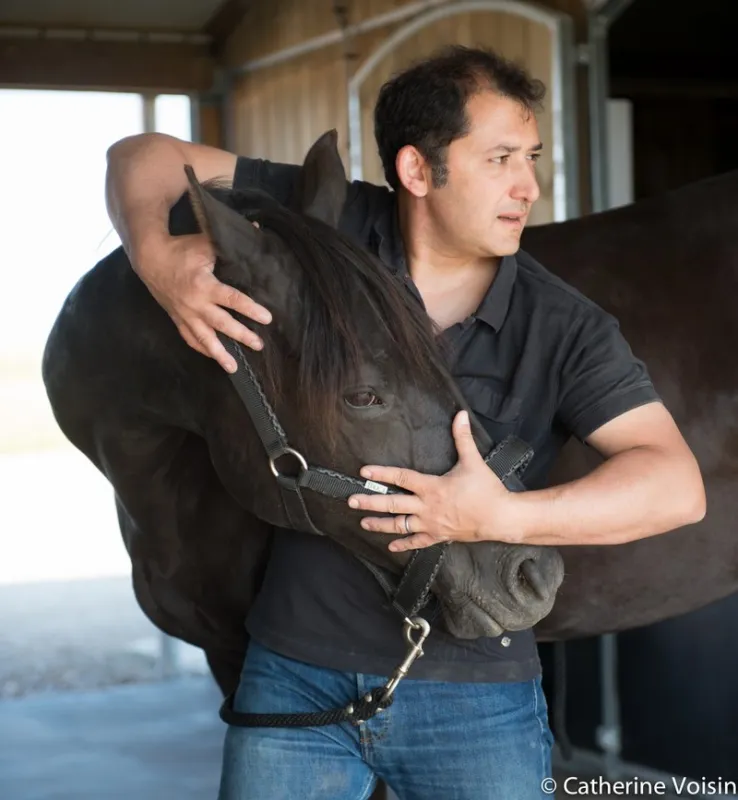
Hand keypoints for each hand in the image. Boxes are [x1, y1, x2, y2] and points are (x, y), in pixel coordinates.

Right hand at [134, 231, 271, 372]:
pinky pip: (190, 338)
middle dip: (241, 336)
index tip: (267, 318)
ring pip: (204, 339)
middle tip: (259, 345)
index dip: (251, 309)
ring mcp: (185, 314)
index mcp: (204, 285)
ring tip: (234, 368)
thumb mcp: (205, 242)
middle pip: (222, 324)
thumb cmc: (181, 249)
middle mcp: (195, 304)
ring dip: (219, 354)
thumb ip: (229, 243)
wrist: (149, 258)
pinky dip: (202, 349)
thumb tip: (258, 229)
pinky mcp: (177, 319)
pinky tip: (213, 357)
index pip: (232, 300)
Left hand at [348, 411, 521, 551]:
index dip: (382, 474)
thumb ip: (463, 438)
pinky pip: (417, 542)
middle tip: (351, 500)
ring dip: (380, 524)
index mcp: (432, 487)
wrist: (500, 518)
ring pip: (400, 525)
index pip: (401, 478)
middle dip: (370, 502)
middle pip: (393, 504)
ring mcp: (431, 523)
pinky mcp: (438, 536)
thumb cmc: (486, 490)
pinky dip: (403, 544)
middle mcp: (427, 507)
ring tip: (363, 522)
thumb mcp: (473, 461)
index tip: (364, 472)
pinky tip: (391, 545)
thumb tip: (460, 415)